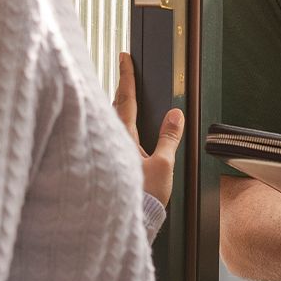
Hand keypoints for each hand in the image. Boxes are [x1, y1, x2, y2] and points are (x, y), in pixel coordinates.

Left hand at [113, 52, 184, 206]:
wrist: (127, 224)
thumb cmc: (143, 198)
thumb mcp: (162, 166)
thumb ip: (168, 138)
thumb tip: (175, 113)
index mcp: (122, 137)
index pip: (125, 99)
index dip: (126, 76)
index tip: (124, 56)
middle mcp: (109, 142)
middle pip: (112, 108)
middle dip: (118, 89)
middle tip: (122, 72)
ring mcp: (105, 154)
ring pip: (107, 123)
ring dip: (113, 108)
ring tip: (120, 98)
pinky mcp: (104, 167)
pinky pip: (107, 139)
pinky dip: (111, 128)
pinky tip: (115, 134)